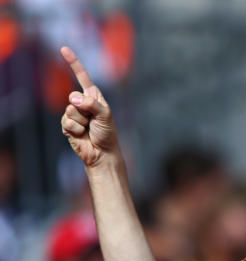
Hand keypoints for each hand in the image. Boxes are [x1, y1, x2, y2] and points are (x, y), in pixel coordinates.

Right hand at [60, 46, 118, 166]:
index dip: (73, 63)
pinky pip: (67, 122)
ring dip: (81, 122)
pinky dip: (76, 129)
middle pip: (73, 96)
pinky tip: (82, 134)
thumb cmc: (107, 133)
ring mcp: (73, 113)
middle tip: (93, 121)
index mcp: (93, 96)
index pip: (82, 77)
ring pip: (70, 110)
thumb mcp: (105, 115)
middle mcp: (82, 102)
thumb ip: (91, 104)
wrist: (102, 153)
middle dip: (85, 109)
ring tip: (89, 128)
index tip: (64, 49)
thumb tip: (74, 99)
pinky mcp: (67, 125)